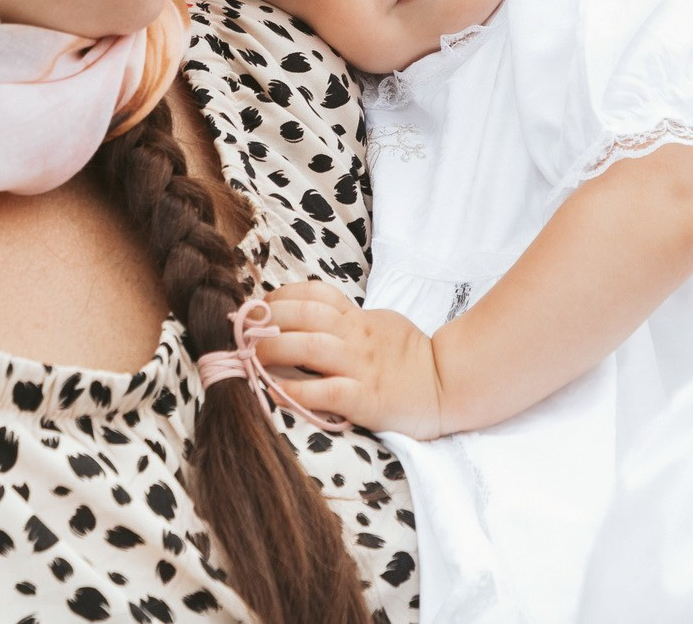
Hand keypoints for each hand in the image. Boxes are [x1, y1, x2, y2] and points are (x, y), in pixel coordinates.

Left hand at [255, 282, 448, 438]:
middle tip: (244, 331)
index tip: (260, 305)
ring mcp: (361, 366)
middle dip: (268, 319)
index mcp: (359, 318)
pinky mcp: (365, 399)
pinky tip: (273, 392)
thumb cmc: (410, 357)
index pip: (316, 294)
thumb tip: (306, 317)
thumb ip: (347, 320)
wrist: (448, 385)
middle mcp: (356, 337)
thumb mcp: (379, 324)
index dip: (282, 296)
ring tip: (250, 357)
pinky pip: (324, 391)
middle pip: (305, 315)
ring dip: (272, 350)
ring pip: (309, 347)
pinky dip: (295, 390)